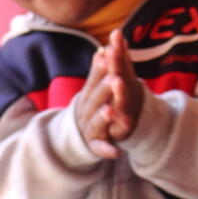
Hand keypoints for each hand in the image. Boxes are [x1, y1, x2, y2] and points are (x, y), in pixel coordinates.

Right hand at [75, 32, 142, 158]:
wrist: (80, 137)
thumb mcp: (97, 88)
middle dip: (104, 88)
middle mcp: (87, 110)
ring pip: (96, 123)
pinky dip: (107, 150)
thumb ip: (101, 69)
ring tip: (111, 111)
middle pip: (95, 99)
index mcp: (89, 95)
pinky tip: (117, 151)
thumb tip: (104, 47)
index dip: (100, 68)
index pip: (94, 79)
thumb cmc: (94, 106)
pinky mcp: (95, 146)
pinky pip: (100, 148)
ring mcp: (90, 128)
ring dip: (103, 117)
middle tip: (115, 79)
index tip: (108, 54)